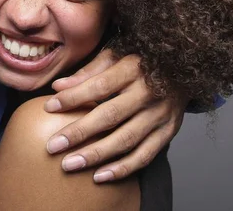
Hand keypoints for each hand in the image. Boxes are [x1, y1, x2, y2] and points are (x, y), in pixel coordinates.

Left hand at [44, 49, 188, 182]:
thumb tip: (57, 87)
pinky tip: (99, 176)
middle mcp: (149, 93)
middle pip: (110, 115)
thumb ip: (88, 71)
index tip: (49, 108)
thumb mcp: (116, 55)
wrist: (183, 69)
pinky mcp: (168, 131)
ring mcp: (160, 114)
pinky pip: (145, 155)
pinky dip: (122, 168)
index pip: (99, 86)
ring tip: (69, 164)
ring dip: (96, 155)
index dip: (73, 98)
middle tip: (52, 146)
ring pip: (126, 139)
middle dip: (79, 133)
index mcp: (133, 69)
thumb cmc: (141, 60)